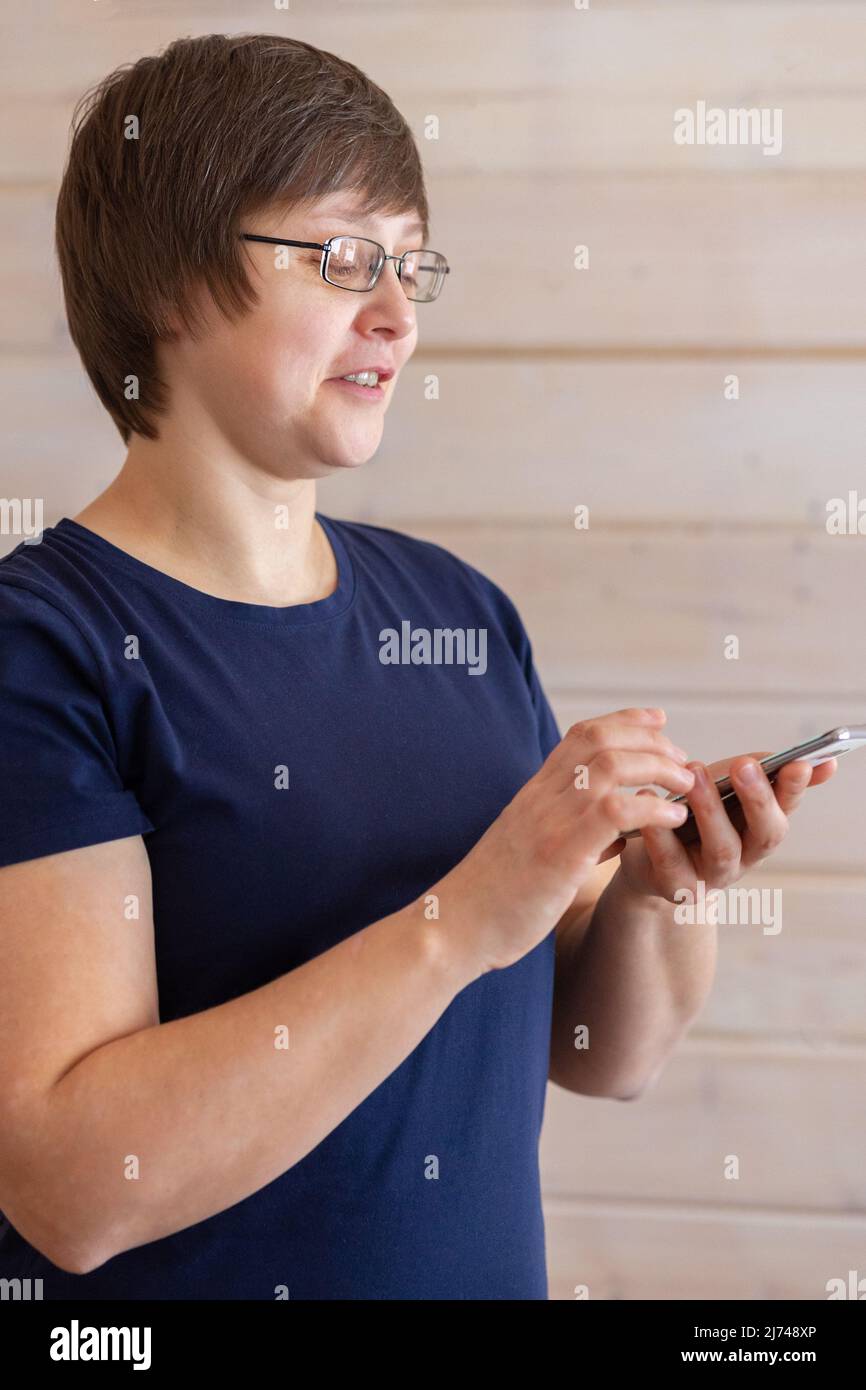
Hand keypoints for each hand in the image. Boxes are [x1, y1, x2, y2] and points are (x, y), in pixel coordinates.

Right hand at [439, 707, 695, 974]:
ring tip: (684, 783)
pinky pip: (614, 812)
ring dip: (657, 767)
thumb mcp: (531, 851)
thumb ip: (570, 835)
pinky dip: (651, 807)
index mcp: (535, 792)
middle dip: (651, 740)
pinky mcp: (560, 853)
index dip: (625, 720)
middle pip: (600, 738)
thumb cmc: (495, 896)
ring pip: (611, 765)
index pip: (582, 734)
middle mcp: (541, 796)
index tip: (657, 721)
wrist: (455, 926)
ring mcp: (550, 821)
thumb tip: (615, 838)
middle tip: (681, 759)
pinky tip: (672, 818)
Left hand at [617, 743, 837, 900]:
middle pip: (765, 834)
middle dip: (757, 798)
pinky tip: (650, 795)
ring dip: (711, 809)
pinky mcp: (677, 886)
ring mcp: (713, 877)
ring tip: (695, 773)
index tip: (798, 763)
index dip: (794, 788)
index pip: (787, 808)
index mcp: (761, 829)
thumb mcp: (728, 787)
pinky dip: (662, 830)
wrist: (648, 858)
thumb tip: (822, 762)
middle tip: (744, 766)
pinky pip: (672, 860)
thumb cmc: (695, 813)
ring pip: (723, 849)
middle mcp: (746, 856)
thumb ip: (767, 772)